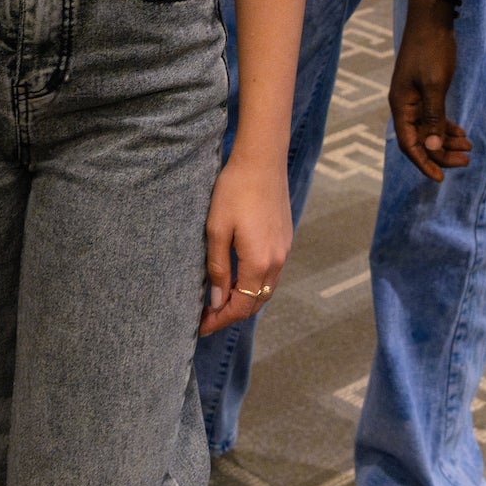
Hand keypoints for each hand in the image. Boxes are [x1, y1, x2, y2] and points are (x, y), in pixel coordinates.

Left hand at [199, 148, 291, 336]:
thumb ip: (218, 268)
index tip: (201, 326)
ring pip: (265, 288)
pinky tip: (239, 276)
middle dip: (232, 313)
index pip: (241, 306)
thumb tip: (217, 301)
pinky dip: (254, 282)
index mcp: (259, 263)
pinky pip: (271, 272)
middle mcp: (277, 261)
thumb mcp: (217, 229)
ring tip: (220, 300)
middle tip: (207, 316)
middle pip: (256, 302)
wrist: (262, 159)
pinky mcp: (285, 237)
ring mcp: (284, 250)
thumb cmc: (235, 190)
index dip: (220, 319)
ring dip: (245, 299)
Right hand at [390, 0, 470, 181]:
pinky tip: (462, 132)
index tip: (441, 178)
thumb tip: (431, 146)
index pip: (410, 144)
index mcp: (401, 106)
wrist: (431, 20)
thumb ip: (433, 117)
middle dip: (441, 153)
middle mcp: (405, 106)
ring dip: (447, 141)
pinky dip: (447, 127)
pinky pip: (434, 118)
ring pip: (429, 130)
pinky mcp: (425, 92)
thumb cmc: (432, 51)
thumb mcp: (435, 86)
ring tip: (469, 147)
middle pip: (421, 140)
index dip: (424, 163)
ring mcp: (414, 99)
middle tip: (466, 160)